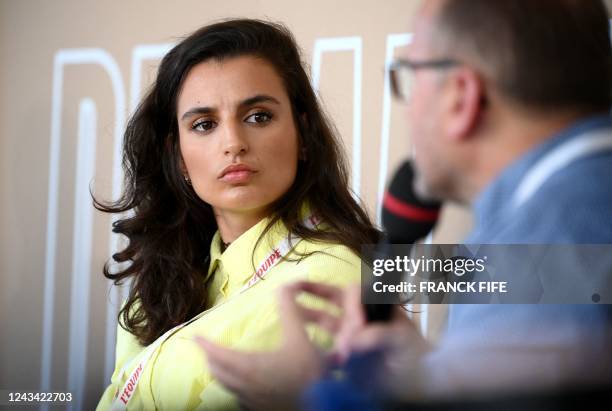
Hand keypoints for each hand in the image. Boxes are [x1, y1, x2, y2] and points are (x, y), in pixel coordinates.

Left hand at [195, 282, 336, 410]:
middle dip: (210, 358)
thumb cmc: (309, 374)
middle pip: (217, 372)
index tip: (194, 336)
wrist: (324, 405)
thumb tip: (285, 286)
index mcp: (249, 366)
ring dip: (221, 372)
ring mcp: (252, 400)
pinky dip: (234, 385)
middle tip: (207, 347)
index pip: (217, 354)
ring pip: (227, 386)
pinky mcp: (261, 409)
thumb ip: (289, 311)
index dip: (205, 344)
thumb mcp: (301, 337)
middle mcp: (245, 385)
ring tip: (222, 362)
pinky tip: (245, 383)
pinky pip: (239, 397)